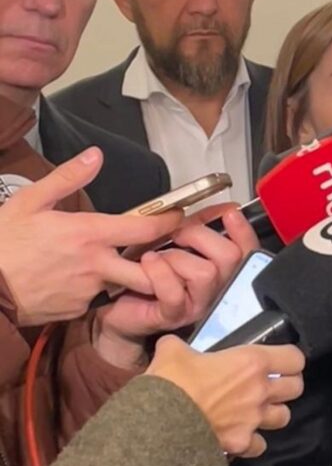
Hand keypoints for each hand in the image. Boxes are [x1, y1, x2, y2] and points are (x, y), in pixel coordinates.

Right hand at [0, 147, 181, 325]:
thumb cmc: (1, 242)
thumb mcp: (30, 201)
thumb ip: (68, 178)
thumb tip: (96, 154)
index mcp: (89, 234)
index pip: (145, 229)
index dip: (170, 222)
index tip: (180, 217)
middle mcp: (96, 266)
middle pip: (149, 270)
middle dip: (162, 264)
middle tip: (164, 252)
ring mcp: (87, 292)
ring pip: (123, 286)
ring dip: (130, 278)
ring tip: (124, 265)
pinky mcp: (75, 311)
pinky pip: (96, 300)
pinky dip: (97, 291)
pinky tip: (83, 281)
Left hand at [93, 208, 253, 367]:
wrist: (118, 304)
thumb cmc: (150, 272)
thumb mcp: (179, 241)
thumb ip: (202, 224)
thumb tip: (225, 208)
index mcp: (222, 269)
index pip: (248, 251)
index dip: (244, 231)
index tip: (229, 214)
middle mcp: (216, 288)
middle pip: (231, 257)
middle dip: (200, 235)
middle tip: (177, 234)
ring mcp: (197, 304)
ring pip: (205, 273)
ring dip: (176, 256)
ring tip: (157, 256)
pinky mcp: (174, 315)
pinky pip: (174, 292)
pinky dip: (158, 272)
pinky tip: (147, 263)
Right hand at [144, 335, 304, 456]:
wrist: (158, 424)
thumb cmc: (172, 382)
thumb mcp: (173, 351)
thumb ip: (179, 344)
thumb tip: (171, 344)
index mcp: (252, 362)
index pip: (295, 358)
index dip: (290, 359)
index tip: (280, 361)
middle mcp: (261, 391)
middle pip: (296, 388)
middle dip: (287, 385)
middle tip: (271, 385)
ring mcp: (254, 420)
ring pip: (283, 417)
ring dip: (273, 413)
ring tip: (259, 410)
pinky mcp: (241, 444)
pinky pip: (259, 445)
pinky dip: (253, 442)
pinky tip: (240, 435)